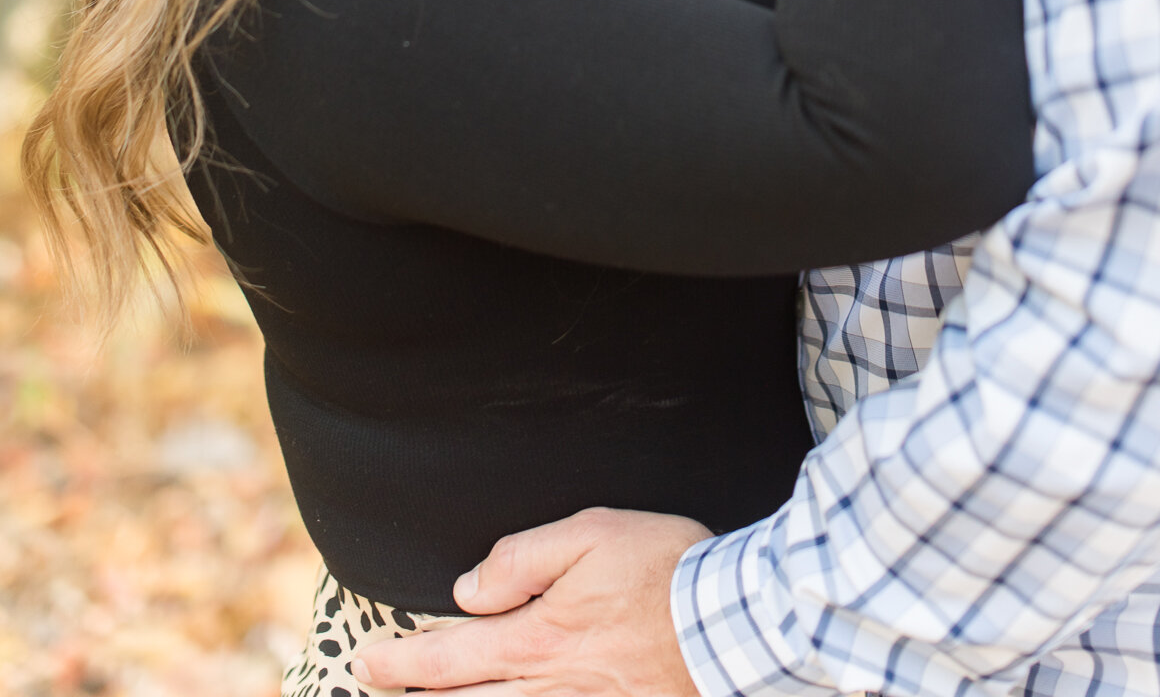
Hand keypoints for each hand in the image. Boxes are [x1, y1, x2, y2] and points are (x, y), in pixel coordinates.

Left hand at [350, 507, 709, 696]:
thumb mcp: (590, 535)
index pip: (449, 655)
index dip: (403, 662)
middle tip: (377, 691)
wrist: (732, 624)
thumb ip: (523, 559)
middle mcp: (549, 685)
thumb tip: (469, 588)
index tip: (369, 664)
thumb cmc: (665, 571)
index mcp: (536, 636)